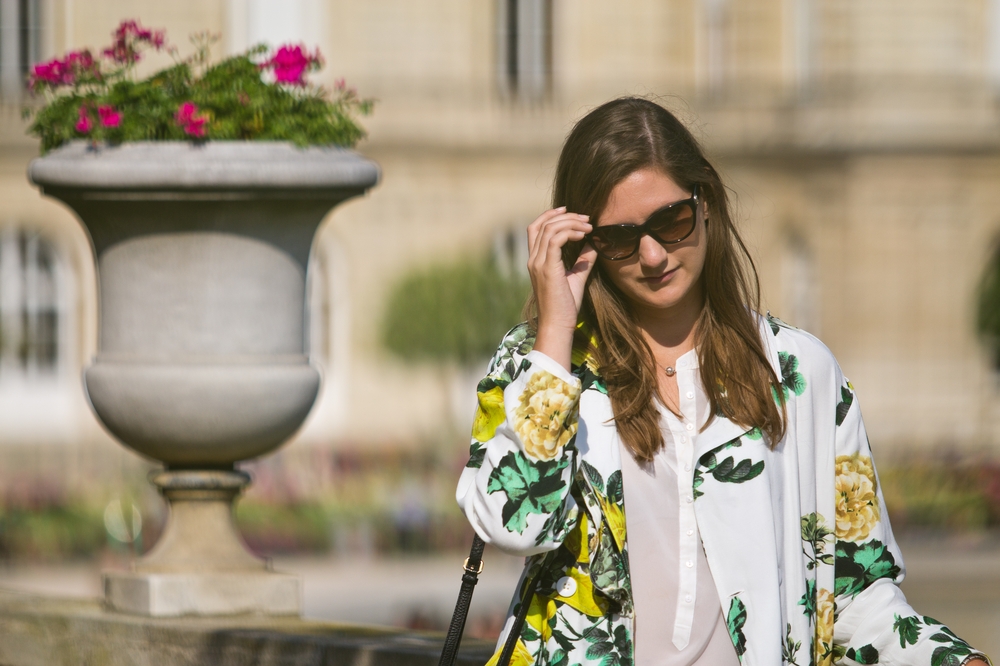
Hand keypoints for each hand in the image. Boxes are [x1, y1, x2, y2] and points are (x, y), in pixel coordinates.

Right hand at [526, 207, 597, 370]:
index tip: (568, 210)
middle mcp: (533, 260)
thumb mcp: (576, 277)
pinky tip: (584, 235)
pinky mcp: (547, 268)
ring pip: (550, 229)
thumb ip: (583, 259)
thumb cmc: (566, 306)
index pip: (535, 229)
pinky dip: (570, 232)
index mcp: (536, 261)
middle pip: (543, 224)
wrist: (558, 325)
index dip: (549, 215)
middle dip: (566, 216)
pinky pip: (555, 239)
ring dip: (571, 222)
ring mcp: (538, 263)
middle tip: (586, 218)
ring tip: (589, 226)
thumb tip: (595, 243)